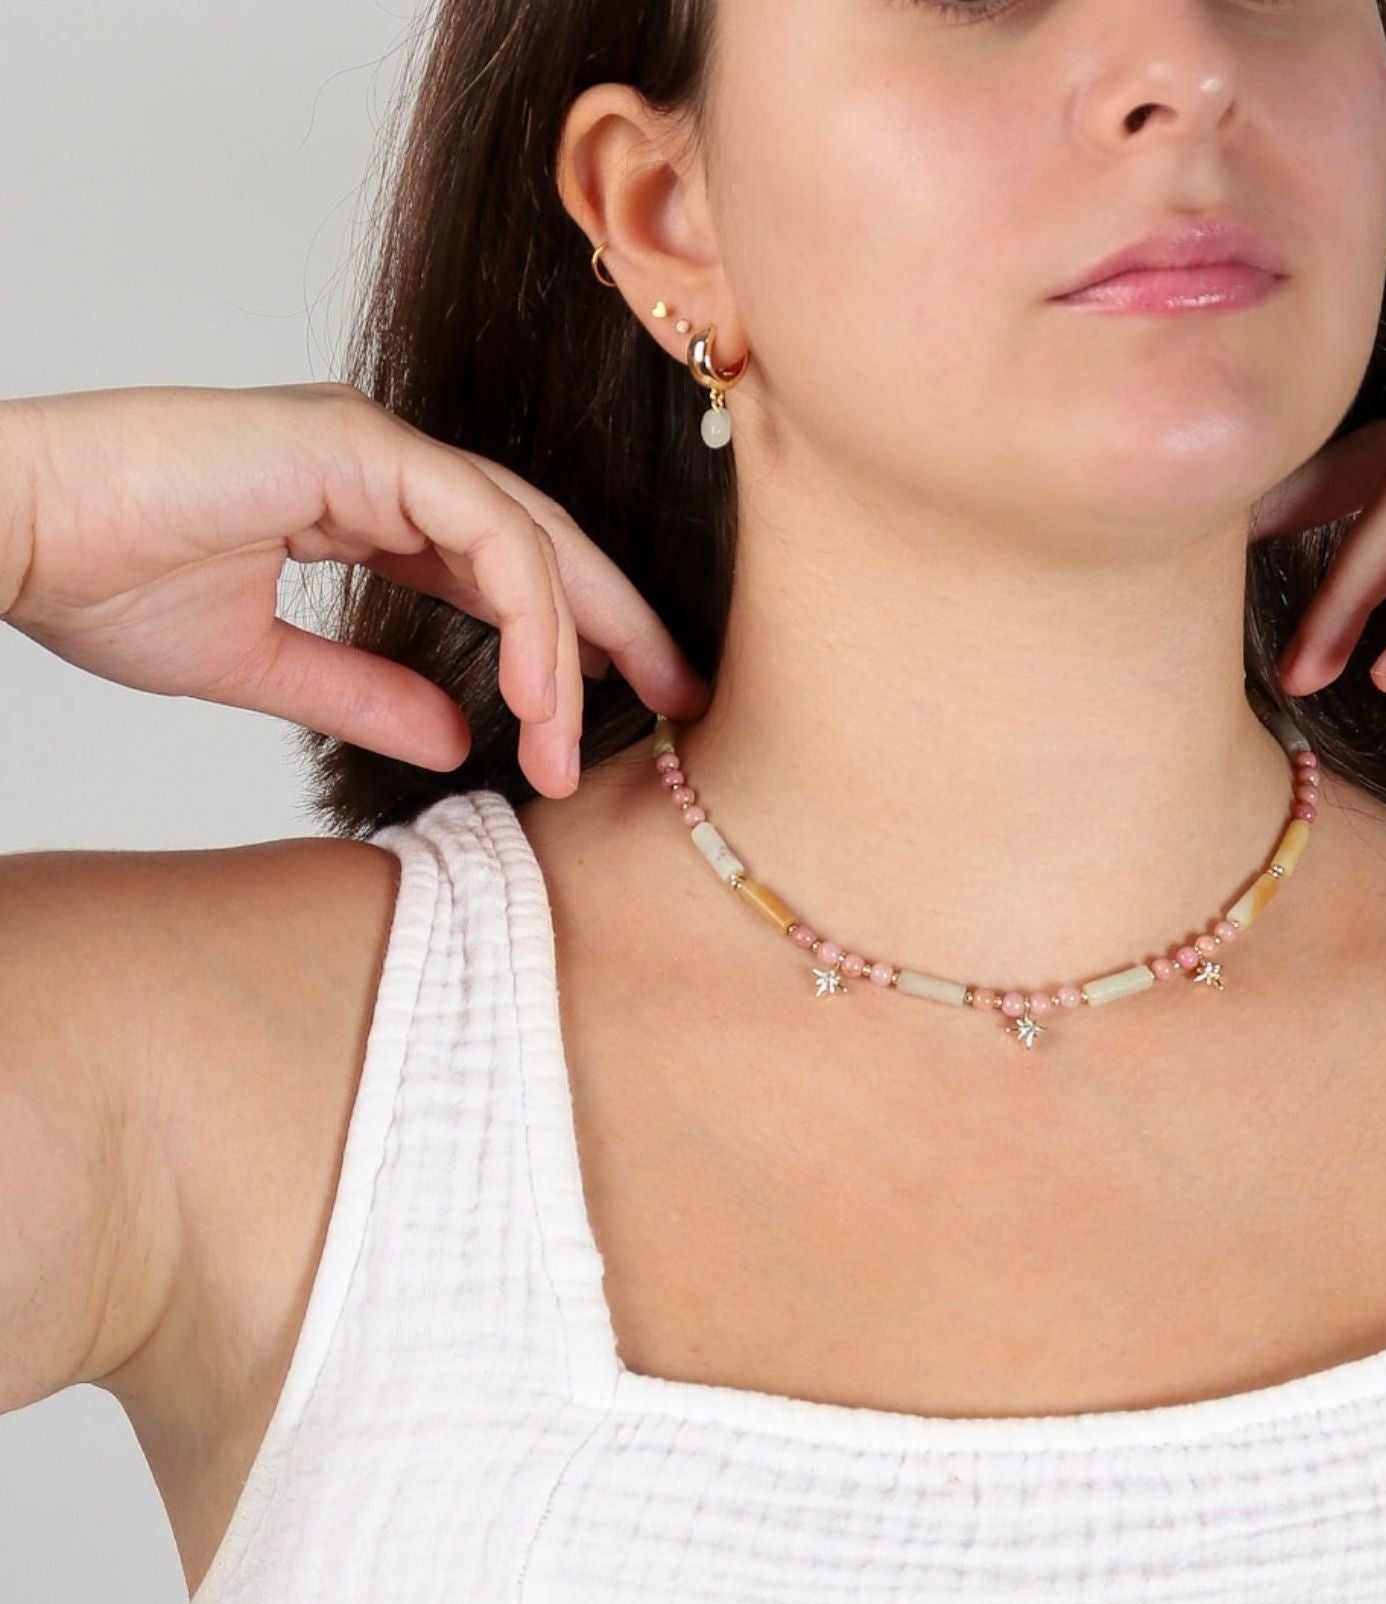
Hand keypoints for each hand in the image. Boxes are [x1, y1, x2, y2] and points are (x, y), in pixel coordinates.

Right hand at [0, 382, 708, 795]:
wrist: (7, 534)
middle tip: (687, 704)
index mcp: (364, 504)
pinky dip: (524, 608)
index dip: (573, 636)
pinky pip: (483, 528)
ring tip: (581, 747)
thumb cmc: (99, 580)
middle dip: (620, 627)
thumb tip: (460, 740)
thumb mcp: (261, 665)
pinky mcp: (354, 442)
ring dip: (571, 646)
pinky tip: (539, 691)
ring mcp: (374, 443)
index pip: (506, 567)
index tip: (632, 707)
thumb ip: (367, 692)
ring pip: (526, 540)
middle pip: (542, 545)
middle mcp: (384, 465)